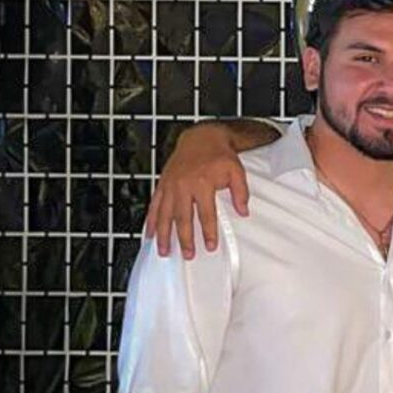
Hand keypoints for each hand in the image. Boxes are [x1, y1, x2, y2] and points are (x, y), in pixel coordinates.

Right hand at [145, 126, 249, 257]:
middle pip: (183, 218)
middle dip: (185, 239)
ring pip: (164, 214)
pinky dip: (151, 220)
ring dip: (163, 234)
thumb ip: (241, 193)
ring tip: (163, 251)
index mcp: (202, 184)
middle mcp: (183, 186)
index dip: (208, 232)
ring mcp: (170, 185)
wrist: (202, 138)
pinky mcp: (162, 184)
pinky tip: (149, 233)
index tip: (211, 246)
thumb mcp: (237, 172)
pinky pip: (154, 205)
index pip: (206, 214)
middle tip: (188, 255)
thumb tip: (243, 212)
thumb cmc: (220, 156)